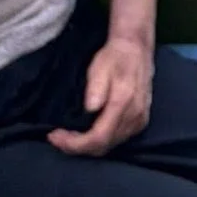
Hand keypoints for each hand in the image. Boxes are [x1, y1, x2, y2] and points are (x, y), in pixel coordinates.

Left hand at [48, 35, 153, 156]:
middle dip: (77, 147)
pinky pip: (118, 140)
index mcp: (124, 102)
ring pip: (110, 146)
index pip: (98, 137)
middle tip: (58, 137)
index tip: (55, 136)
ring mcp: (139, 121)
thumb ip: (96, 87)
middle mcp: (134, 116)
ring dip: (87, 146)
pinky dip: (100, 141)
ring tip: (70, 136)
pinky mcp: (140, 122)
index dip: (75, 144)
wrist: (135, 49)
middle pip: (103, 146)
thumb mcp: (100, 66)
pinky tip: (88, 132)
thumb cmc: (114, 57)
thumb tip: (90, 108)